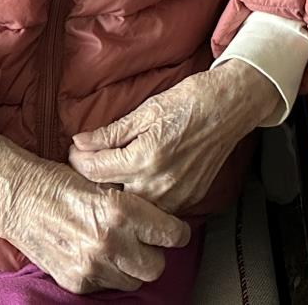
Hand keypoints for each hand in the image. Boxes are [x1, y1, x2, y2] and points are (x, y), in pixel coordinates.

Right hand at [0, 122, 190, 293]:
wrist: (17, 197)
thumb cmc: (60, 181)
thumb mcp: (104, 182)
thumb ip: (133, 204)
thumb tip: (161, 216)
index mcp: (120, 210)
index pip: (170, 234)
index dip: (176, 233)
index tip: (174, 231)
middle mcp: (109, 241)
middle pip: (156, 266)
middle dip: (155, 254)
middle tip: (147, 242)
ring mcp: (91, 265)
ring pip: (133, 280)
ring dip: (131, 267)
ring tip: (121, 249)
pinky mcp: (76, 282)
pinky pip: (107, 286)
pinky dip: (107, 273)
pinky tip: (98, 255)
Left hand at [69, 62, 283, 212]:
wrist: (230, 107)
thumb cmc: (191, 101)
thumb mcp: (146, 110)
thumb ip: (110, 133)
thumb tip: (80, 143)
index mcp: (144, 159)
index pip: (94, 170)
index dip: (78, 158)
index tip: (77, 150)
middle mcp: (158, 184)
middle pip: (109, 193)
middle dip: (96, 178)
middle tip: (92, 160)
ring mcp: (175, 196)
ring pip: (131, 205)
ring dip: (119, 190)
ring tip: (115, 170)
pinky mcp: (187, 200)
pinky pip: (154, 207)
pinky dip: (143, 195)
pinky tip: (141, 178)